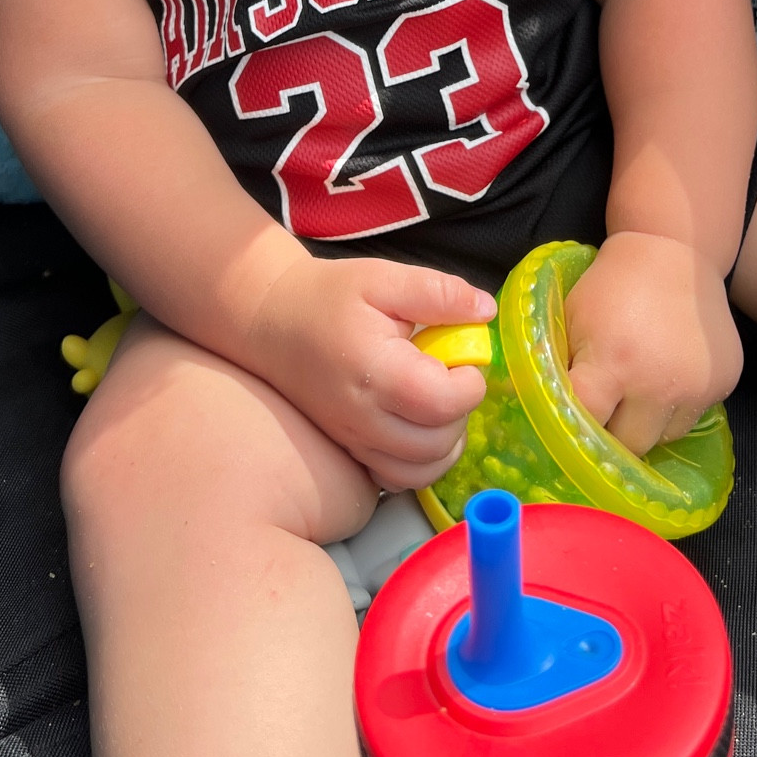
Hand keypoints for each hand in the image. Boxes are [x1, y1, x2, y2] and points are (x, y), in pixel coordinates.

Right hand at [245, 252, 494, 489]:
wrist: (271, 320)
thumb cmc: (329, 296)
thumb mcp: (385, 277)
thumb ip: (439, 293)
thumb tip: (485, 312)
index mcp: (376, 372)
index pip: (443, 403)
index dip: (470, 383)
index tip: (465, 357)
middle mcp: (363, 418)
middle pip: (437, 444)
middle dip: (461, 413)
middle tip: (451, 376)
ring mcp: (354, 440)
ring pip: (421, 471)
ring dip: (446, 442)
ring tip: (439, 402)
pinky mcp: (350, 450)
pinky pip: (398, 479)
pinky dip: (421, 462)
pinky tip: (419, 425)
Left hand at [565, 230, 742, 457]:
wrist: (674, 252)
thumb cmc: (611, 286)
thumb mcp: (572, 319)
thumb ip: (561, 368)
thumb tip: (546, 416)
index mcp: (613, 363)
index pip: (586, 425)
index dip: (573, 427)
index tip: (567, 427)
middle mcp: (658, 383)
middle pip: (630, 445)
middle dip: (613, 435)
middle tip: (606, 411)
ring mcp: (697, 387)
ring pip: (664, 437)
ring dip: (648, 423)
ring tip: (639, 389)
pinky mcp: (723, 383)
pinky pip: (693, 416)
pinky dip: (677, 406)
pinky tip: (668, 374)